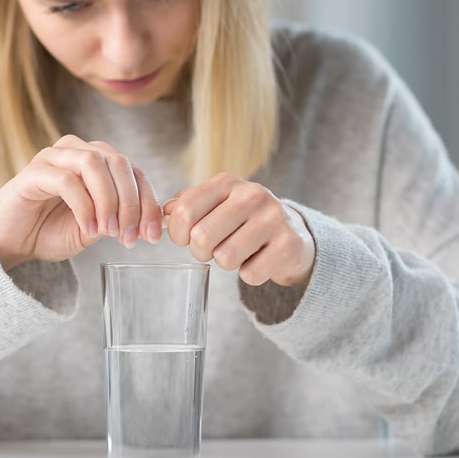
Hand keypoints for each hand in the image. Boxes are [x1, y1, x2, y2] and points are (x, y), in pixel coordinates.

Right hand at [0, 134, 163, 268]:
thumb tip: (149, 222)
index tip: (152, 234)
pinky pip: (67, 181)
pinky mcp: (34, 171)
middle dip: (131, 203)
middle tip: (130, 236)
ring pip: (94, 164)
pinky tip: (87, 228)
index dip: (148, 202)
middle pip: (118, 163)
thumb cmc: (51, 230)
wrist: (12, 241)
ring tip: (108, 231)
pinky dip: (84, 207)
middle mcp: (78, 151)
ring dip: (108, 200)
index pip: (134, 172)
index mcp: (98, 161)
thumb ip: (119, 220)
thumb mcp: (96, 228)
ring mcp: (55, 157)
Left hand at [163, 173, 314, 285]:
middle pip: (202, 237)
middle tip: (212, 250)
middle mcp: (252, 195)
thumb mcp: (216, 204)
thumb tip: (165, 211)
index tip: (184, 239)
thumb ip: (188, 204)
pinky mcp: (288, 244)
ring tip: (236, 252)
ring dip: (225, 264)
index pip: (185, 210)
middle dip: (201, 252)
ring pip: (226, 258)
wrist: (293, 233)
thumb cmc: (243, 220)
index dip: (177, 233)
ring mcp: (273, 218)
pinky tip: (258, 260)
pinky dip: (249, 274)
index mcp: (227, 183)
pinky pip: (250, 274)